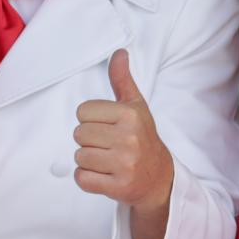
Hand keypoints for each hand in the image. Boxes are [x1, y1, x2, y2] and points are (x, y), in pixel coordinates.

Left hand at [76, 50, 173, 231]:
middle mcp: (130, 138)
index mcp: (130, 115)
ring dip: (89, 162)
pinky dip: (88, 179)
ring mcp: (125, 164)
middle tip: (109, 147)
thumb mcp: (136, 107)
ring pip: (79, 157)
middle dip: (89, 142)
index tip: (109, 129)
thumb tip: (119, 52)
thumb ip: (122, 80)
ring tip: (108, 162)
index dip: (91, 121)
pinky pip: (83, 179)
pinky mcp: (119, 186)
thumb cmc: (142, 139)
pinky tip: (105, 176)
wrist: (160, 180)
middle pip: (79, 134)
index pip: (82, 112)